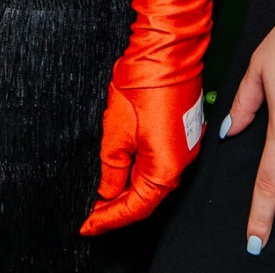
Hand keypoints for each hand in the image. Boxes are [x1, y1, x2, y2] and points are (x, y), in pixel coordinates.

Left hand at [80, 76, 204, 234]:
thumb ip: (112, 168)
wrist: (166, 49)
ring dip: (129, 188)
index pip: (135, 207)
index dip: (109, 219)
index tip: (89, 226)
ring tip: (104, 194)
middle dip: (119, 207)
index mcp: (165, 168)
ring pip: (153, 179)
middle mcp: (181, 162)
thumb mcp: (116, 131)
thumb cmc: (145, 83)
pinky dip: (140, 169)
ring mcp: (185, 147)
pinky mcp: (183, 131)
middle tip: (93, 214)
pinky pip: (160, 161)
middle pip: (147, 197)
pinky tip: (124, 168)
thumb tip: (109, 191)